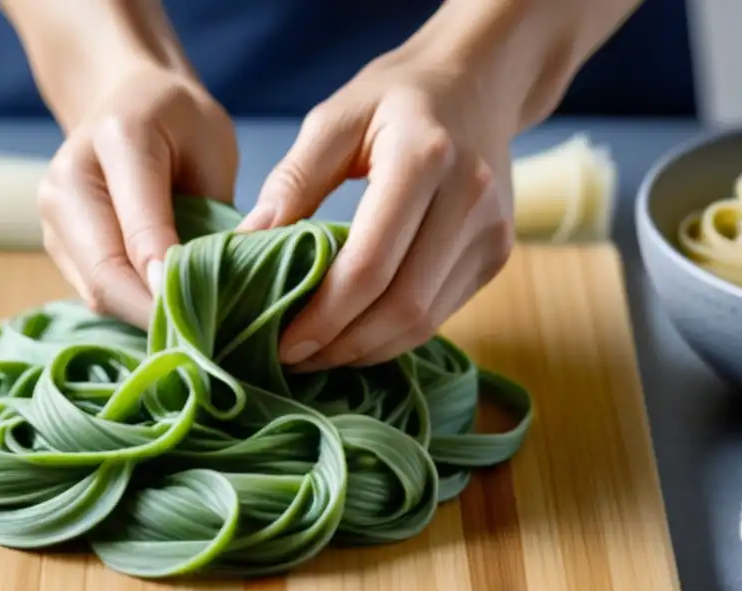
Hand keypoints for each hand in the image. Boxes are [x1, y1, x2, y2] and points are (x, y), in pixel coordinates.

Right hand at [37, 66, 237, 327]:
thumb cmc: (183, 125)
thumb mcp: (214, 149)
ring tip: (192, 336)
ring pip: (96, 292)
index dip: (171, 283)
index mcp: (118, 139)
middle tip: (204, 347)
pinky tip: (166, 317)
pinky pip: (93, 292)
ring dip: (143, 319)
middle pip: (105, 274)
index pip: (141, 230)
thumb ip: (216, 213)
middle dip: (155, 315)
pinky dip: (130, 310)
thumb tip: (227, 289)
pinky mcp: (54, 243)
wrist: (125, 99)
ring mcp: (52, 213)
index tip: (205, 323)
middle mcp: (69, 177)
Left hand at [240, 41, 516, 371]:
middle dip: (341, 345)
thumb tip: (244, 246)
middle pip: (401, 306)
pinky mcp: (497, 255)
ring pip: (424, 322)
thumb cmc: (393, 99)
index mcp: (424, 158)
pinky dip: (392, 336)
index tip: (282, 342)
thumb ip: (291, 182)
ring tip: (318, 353)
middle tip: (293, 357)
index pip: (370, 265)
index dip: (324, 317)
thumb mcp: (333, 120)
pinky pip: (440, 315)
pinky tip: (355, 334)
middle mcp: (470, 200)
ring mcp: (492, 233)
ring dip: (366, 350)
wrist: (475, 82)